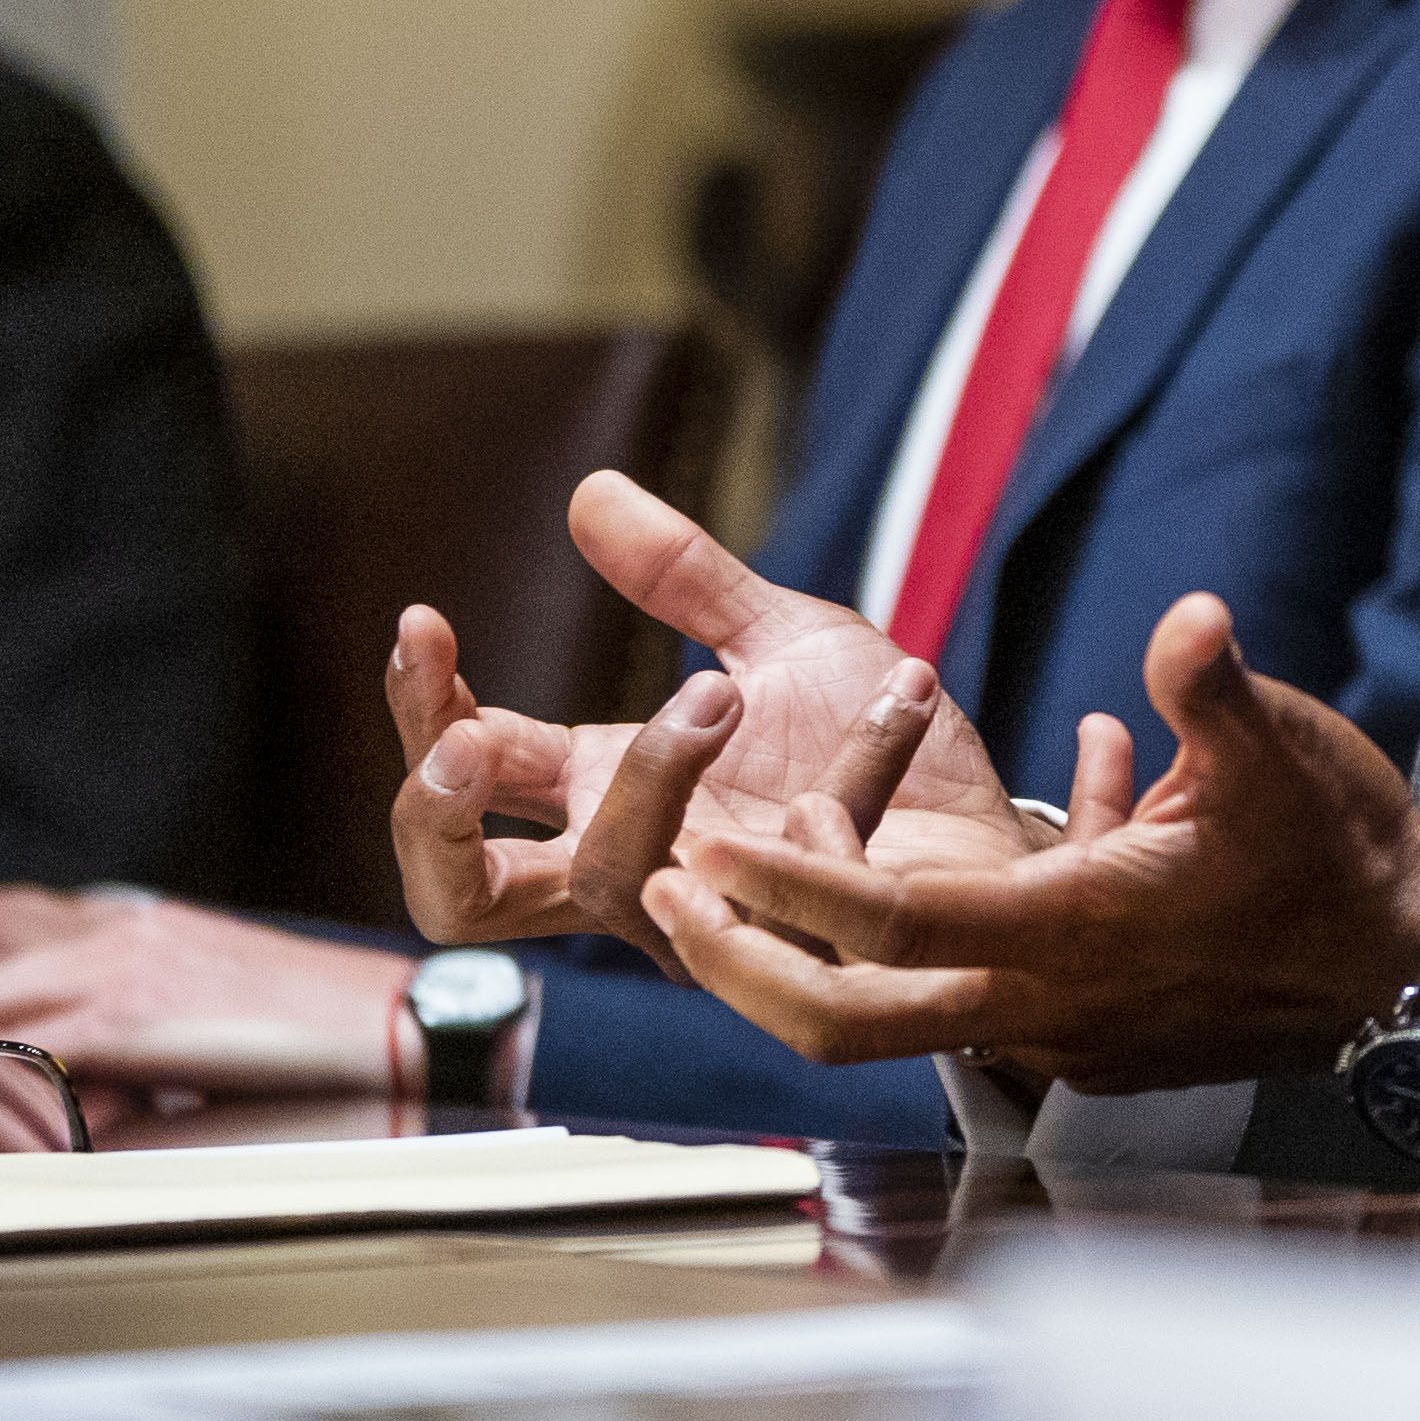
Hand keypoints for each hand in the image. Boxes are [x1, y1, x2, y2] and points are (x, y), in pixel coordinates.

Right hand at [386, 469, 1010, 965]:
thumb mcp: (782, 638)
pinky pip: (808, 861)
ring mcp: (717, 912)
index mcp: (607, 794)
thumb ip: (685, 579)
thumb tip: (589, 489)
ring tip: (720, 689)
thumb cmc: (876, 742)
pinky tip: (910, 686)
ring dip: (656, 773)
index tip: (424, 620)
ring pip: (621, 879)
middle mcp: (641, 866)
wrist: (995, 820)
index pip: (466, 776)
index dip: (425, 708)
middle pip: (464, 897)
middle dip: (437, 820)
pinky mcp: (813, 931)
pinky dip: (860, 761)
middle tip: (468, 738)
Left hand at [649, 592, 1419, 1092]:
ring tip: (752, 875)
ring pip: (884, 1025)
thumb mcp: (1282, 751)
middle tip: (670, 892)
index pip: (887, 924)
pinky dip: (905, 946)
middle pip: (842, 1021)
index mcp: (1074, 931)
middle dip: (740, 962)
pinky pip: (961, 1000)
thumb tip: (1185, 621)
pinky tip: (921, 860)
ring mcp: (1057, 1033)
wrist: (1409, 966)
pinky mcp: (1080, 1036)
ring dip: (802, 955)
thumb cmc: (1342, 857)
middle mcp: (1044, 1003)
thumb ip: (1210, 688)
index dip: (787, 887)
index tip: (702, 845)